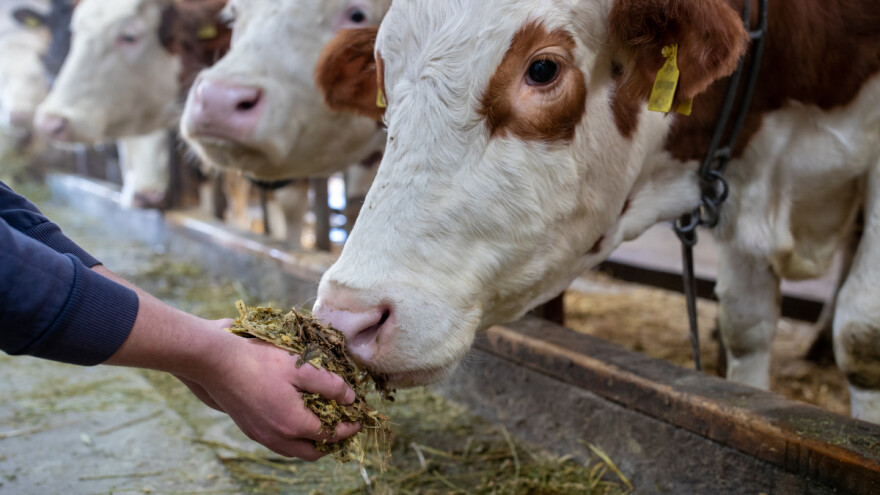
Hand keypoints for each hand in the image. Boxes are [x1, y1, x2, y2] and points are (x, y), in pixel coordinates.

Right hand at [184, 321, 360, 459]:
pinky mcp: (249, 429)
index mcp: (294, 424)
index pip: (330, 435)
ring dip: (311, 444)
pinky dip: (292, 439)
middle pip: (312, 452)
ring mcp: (261, 435)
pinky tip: (295, 421)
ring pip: (293, 451)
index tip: (359, 420)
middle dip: (332, 443)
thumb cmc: (261, 361)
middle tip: (343, 428)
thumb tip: (350, 399)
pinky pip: (277, 444)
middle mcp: (277, 437)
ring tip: (322, 427)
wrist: (217, 363)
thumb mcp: (302, 367)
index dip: (349, 429)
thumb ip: (330, 385)